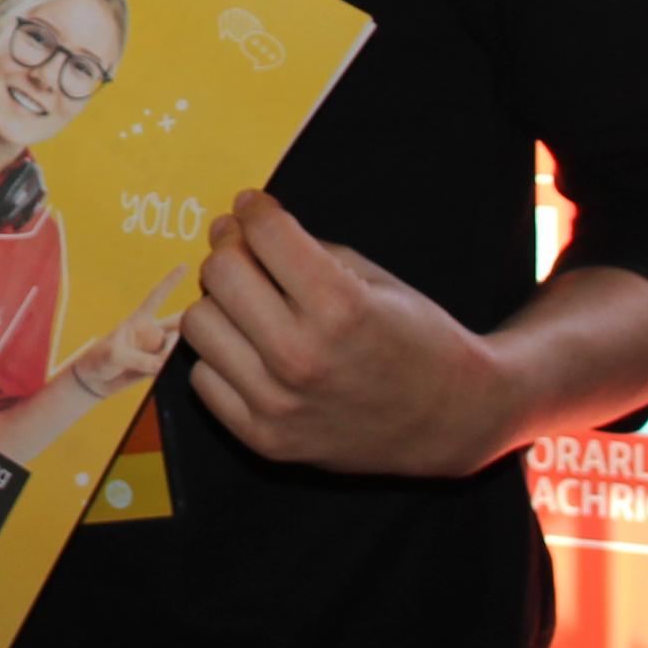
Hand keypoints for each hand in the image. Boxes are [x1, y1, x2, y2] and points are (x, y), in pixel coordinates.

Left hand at [62, 264, 188, 398]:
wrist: (94, 382)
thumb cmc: (99, 360)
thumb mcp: (115, 355)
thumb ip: (142, 359)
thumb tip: (165, 364)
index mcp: (139, 320)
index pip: (157, 296)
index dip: (171, 281)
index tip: (185, 265)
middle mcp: (152, 333)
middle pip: (179, 322)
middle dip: (194, 320)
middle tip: (207, 322)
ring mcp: (157, 350)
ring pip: (180, 346)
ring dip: (185, 350)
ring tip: (173, 360)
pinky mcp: (160, 368)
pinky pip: (175, 366)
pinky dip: (177, 368)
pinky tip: (175, 372)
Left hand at [177, 192, 518, 475]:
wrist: (448, 420)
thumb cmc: (412, 338)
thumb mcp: (371, 277)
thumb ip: (304, 248)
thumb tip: (241, 224)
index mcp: (340, 308)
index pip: (263, 234)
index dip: (254, 209)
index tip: (253, 208)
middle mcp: (302, 358)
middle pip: (220, 274)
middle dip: (231, 250)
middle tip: (246, 250)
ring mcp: (279, 405)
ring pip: (199, 324)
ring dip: (221, 305)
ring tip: (251, 306)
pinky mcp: (264, 440)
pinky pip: (203, 378)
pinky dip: (224, 357)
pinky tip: (253, 352)